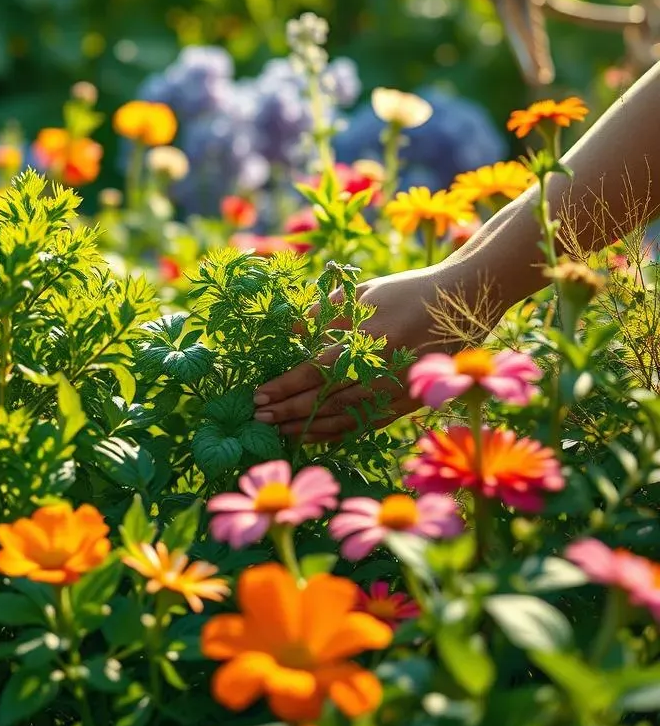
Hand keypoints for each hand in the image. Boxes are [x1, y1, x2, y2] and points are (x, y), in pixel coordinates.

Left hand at [252, 266, 474, 441]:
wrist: (466, 302)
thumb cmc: (408, 290)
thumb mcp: (364, 292)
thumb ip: (325, 313)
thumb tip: (290, 333)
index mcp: (371, 338)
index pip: (318, 370)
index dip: (286, 386)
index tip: (259, 395)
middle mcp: (384, 369)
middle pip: (327, 399)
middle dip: (289, 411)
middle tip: (259, 418)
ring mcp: (399, 390)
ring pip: (345, 418)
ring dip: (308, 428)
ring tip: (278, 431)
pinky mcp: (410, 402)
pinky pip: (367, 424)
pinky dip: (338, 433)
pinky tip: (314, 435)